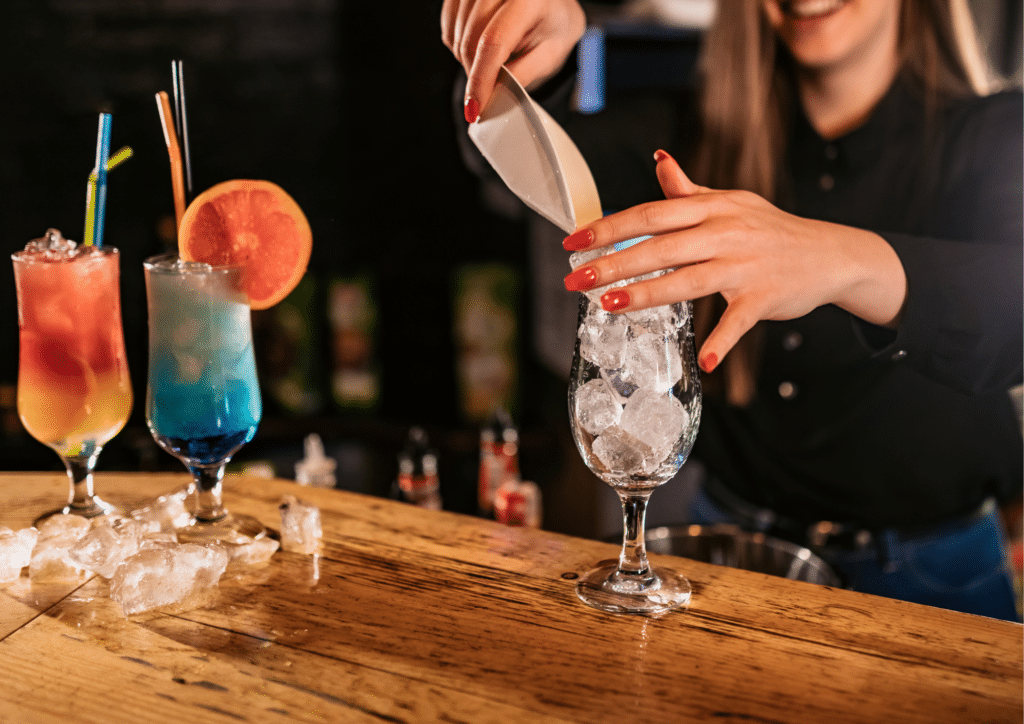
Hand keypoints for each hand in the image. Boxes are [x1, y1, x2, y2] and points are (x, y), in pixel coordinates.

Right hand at [441, 0, 585, 121]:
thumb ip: (523, 74)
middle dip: (475, 73)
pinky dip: (458, 44)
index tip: (476, 109)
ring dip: (467, 59)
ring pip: (456, 35)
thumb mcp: (550, 55)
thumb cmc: (555, 27)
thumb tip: (492, 95)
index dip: (481, 79)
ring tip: (493, 63)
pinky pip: (448, 26)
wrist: (553, 4)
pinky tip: (479, 47)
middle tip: (489, 90)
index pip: (494, 42)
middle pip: (470, 39)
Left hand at [562, 151, 907, 371]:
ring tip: (609, 306)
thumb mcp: (732, 202)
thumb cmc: (771, 229)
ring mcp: (746, 265)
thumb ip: (690, 190)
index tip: (574, 240)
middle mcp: (726, 231)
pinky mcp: (765, 296)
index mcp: (713, 207)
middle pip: (660, 246)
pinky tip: (704, 361)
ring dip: (647, 294)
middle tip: (575, 278)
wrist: (832, 253)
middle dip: (613, 263)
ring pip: (688, 280)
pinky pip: (739, 321)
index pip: (651, 213)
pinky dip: (723, 341)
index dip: (609, 227)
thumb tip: (659, 160)